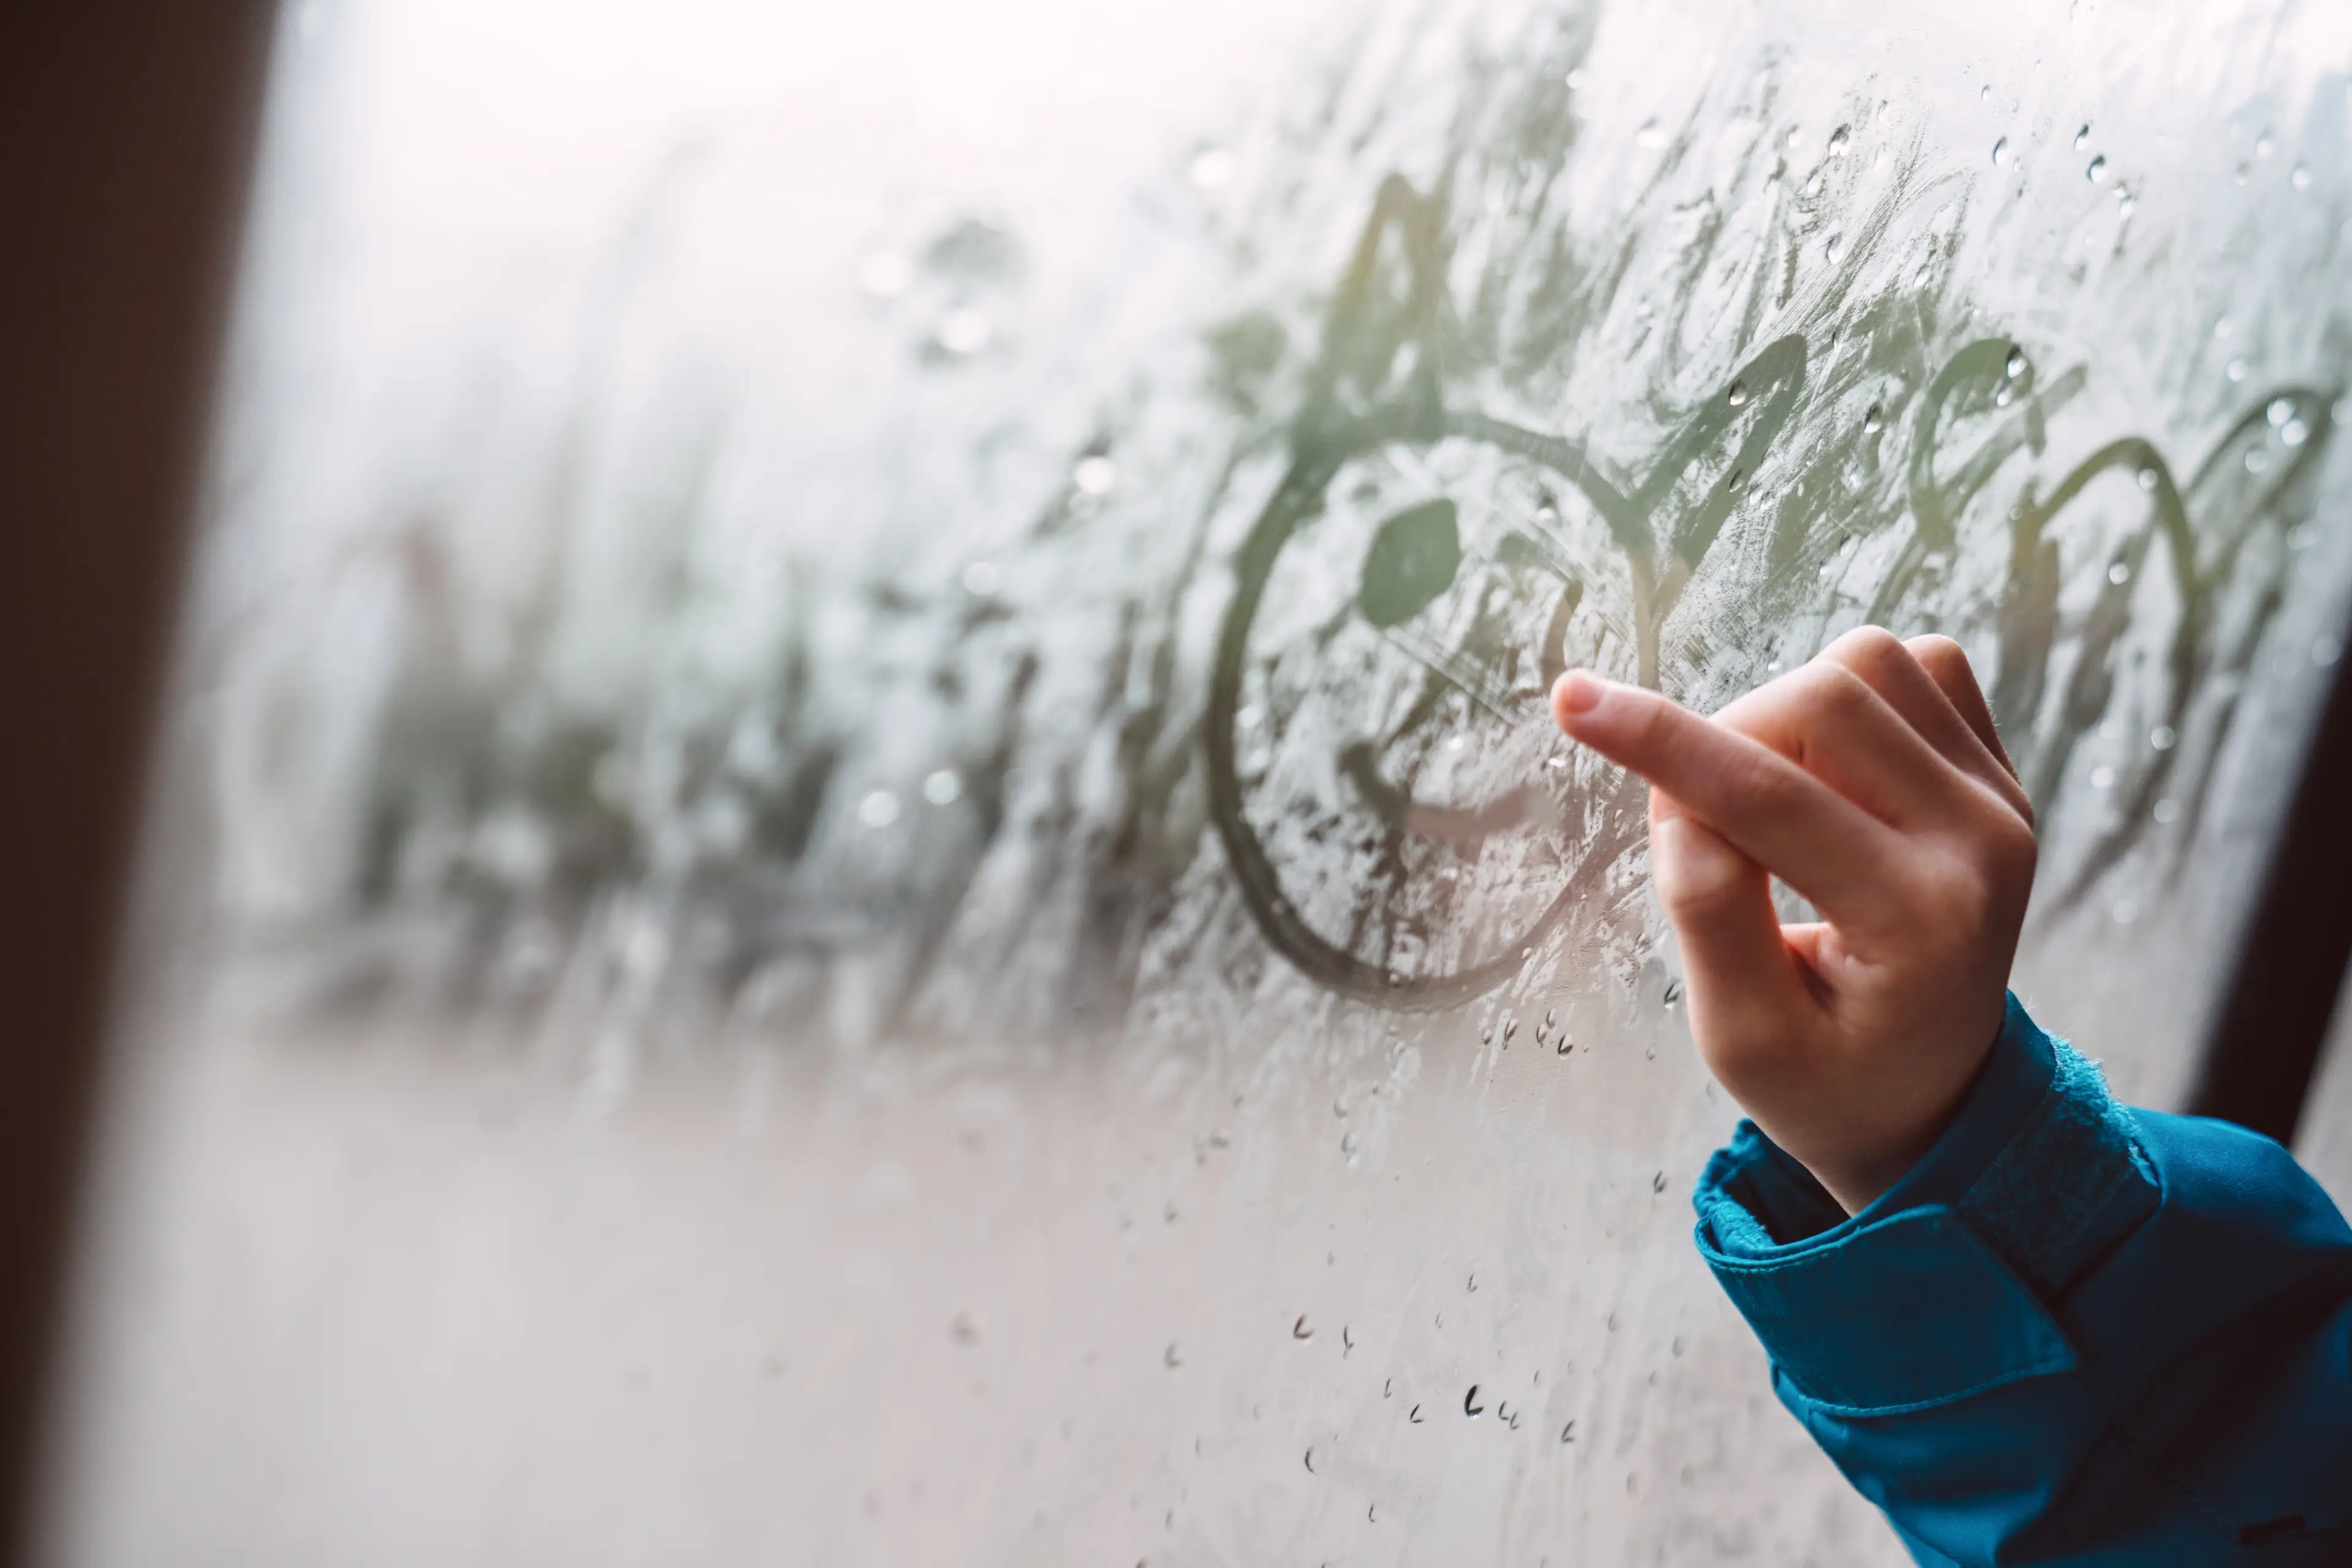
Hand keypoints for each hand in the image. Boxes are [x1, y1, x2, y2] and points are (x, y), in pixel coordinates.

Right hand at [1550, 629, 2036, 1213]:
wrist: (1930, 1098)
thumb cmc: (1824, 1080)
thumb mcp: (1743, 1040)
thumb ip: (1711, 918)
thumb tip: (1681, 805)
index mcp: (1919, 921)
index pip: (1770, 795)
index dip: (1659, 742)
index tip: (1571, 700)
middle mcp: (1982, 843)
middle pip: (1826, 698)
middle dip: (1724, 735)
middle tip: (1697, 814)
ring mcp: (2002, 799)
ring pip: (1872, 661)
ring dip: (1785, 711)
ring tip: (1763, 796)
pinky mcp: (1999, 772)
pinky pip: (1921, 663)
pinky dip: (1849, 694)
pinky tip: (1823, 769)